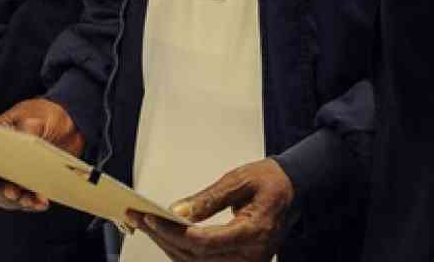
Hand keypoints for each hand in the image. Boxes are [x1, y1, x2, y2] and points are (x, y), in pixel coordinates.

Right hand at [0, 98, 84, 211]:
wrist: (70, 122)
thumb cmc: (46, 115)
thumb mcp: (35, 119)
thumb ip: (25, 131)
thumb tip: (18, 145)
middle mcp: (3, 160)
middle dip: (3, 192)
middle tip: (14, 193)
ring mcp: (17, 173)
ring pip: (10, 196)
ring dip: (20, 201)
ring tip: (34, 201)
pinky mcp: (32, 182)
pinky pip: (27, 198)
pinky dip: (34, 202)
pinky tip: (42, 203)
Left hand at [131, 159, 295, 260]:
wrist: (295, 190)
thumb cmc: (271, 181)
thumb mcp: (238, 180)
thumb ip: (208, 199)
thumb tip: (178, 212)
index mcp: (254, 233)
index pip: (206, 243)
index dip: (175, 233)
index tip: (151, 218)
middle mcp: (252, 255)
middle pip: (197, 257)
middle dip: (164, 238)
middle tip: (138, 218)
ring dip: (169, 245)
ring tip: (146, 225)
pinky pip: (205, 261)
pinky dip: (182, 250)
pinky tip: (166, 235)